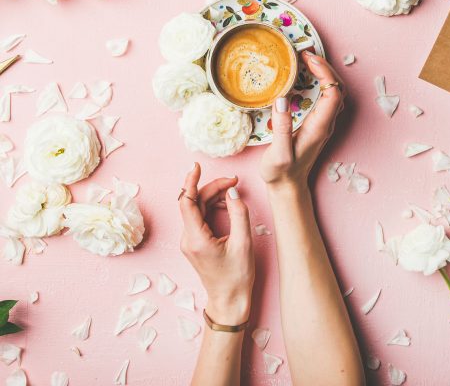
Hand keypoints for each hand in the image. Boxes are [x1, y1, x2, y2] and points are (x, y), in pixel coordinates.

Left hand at [179, 163, 254, 324]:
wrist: (229, 302)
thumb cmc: (237, 277)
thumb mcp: (244, 244)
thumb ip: (238, 214)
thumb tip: (232, 192)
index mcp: (196, 239)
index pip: (186, 202)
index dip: (191, 181)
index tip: (196, 166)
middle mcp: (188, 239)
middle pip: (194, 202)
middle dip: (213, 188)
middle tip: (234, 182)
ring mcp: (189, 241)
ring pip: (197, 208)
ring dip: (214, 196)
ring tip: (233, 193)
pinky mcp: (195, 242)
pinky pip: (200, 217)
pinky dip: (213, 207)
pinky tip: (227, 206)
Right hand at [261, 52, 344, 189]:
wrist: (287, 188)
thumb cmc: (281, 173)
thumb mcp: (278, 154)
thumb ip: (281, 127)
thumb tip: (282, 98)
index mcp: (319, 127)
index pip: (333, 92)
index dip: (325, 72)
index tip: (307, 59)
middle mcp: (325, 123)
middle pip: (337, 88)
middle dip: (325, 68)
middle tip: (306, 55)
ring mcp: (322, 123)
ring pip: (333, 92)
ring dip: (324, 73)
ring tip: (306, 61)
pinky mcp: (316, 123)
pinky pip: (325, 97)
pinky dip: (319, 82)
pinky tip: (304, 77)